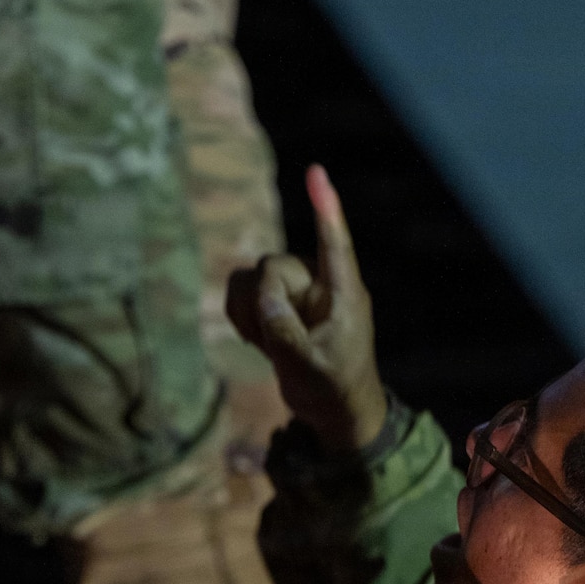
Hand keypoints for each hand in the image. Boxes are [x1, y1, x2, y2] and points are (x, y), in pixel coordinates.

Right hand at [226, 164, 386, 451]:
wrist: (335, 412)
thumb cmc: (334, 389)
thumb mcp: (310, 367)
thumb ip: (286, 332)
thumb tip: (263, 297)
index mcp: (344, 294)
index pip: (334, 243)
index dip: (325, 207)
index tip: (316, 171)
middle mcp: (320, 286)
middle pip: (276, 266)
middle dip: (264, 299)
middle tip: (271, 339)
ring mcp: (297, 295)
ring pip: (254, 278)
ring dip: (249, 311)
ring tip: (265, 345)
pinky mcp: (278, 307)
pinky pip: (243, 293)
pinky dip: (240, 314)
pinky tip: (256, 342)